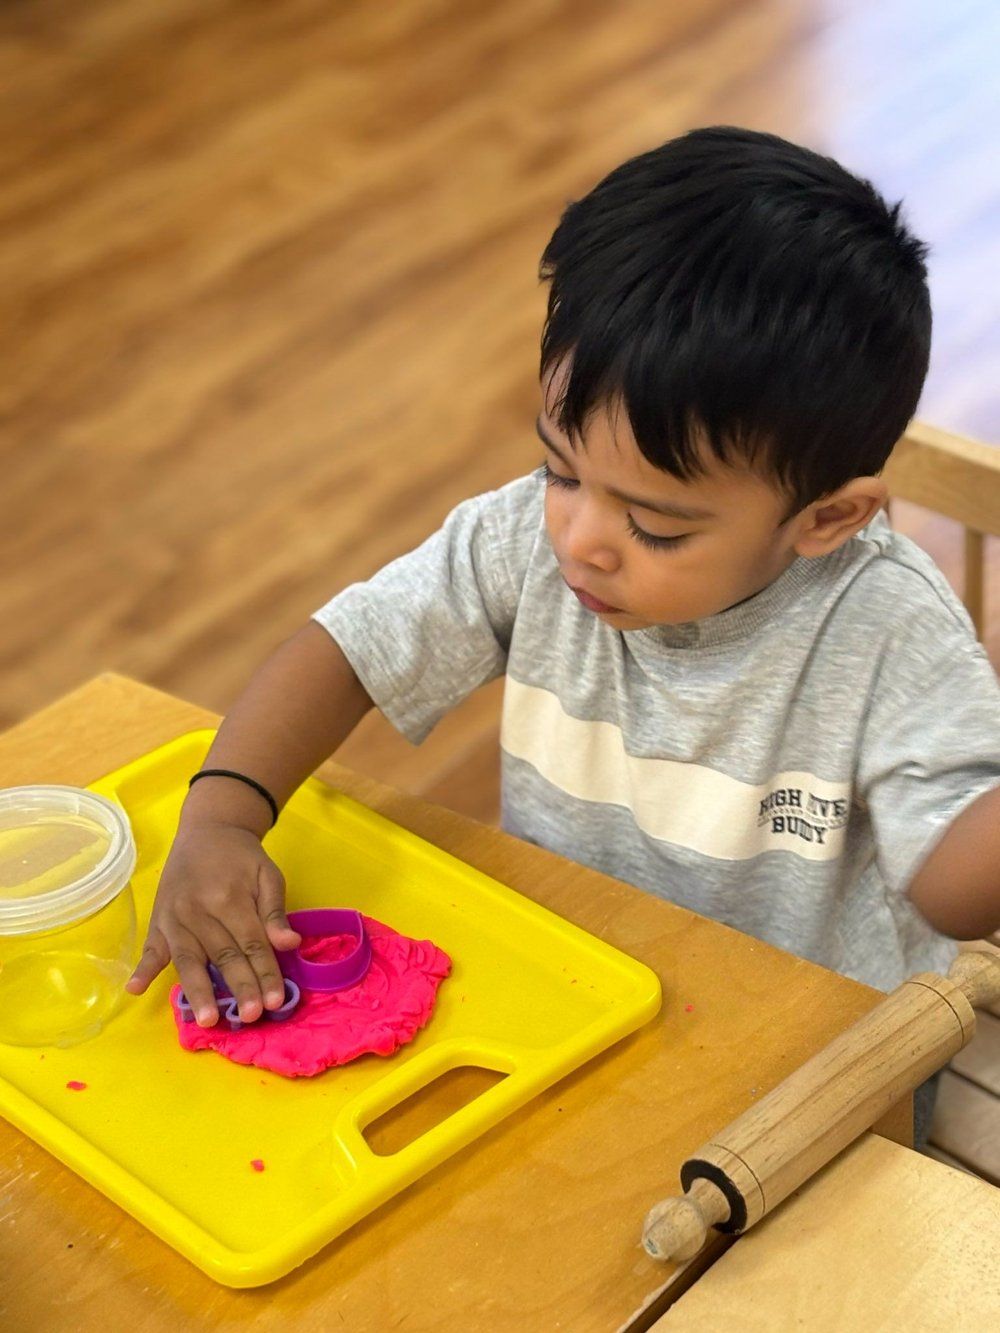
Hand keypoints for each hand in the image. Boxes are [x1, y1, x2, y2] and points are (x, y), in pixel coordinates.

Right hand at [125, 821, 300, 1026]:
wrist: (207, 829)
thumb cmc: (242, 857)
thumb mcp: (268, 874)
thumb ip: (275, 911)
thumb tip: (289, 944)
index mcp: (230, 897)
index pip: (251, 943)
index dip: (265, 972)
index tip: (277, 1001)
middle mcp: (199, 910)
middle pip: (223, 956)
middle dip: (239, 987)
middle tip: (252, 1016)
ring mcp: (174, 917)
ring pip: (188, 959)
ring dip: (198, 990)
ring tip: (206, 1019)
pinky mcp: (158, 920)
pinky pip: (150, 947)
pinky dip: (142, 968)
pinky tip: (135, 990)